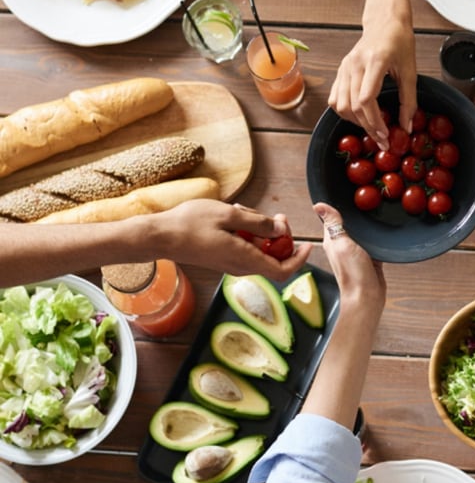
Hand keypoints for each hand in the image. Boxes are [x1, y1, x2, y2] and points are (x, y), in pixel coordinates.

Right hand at [142, 200, 310, 278]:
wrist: (159, 236)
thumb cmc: (190, 224)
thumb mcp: (230, 215)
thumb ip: (258, 223)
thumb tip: (280, 231)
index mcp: (244, 259)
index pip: (282, 271)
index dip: (299, 260)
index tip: (307, 245)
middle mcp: (240, 267)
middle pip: (273, 258)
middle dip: (280, 237)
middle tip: (276, 216)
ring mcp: (230, 264)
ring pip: (258, 250)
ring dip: (260, 231)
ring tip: (245, 211)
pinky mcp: (222, 258)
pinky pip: (244, 248)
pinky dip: (247, 233)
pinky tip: (235, 217)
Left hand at [313, 202, 384, 305]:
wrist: (367, 296)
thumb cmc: (353, 273)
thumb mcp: (342, 244)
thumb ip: (333, 225)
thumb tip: (319, 205)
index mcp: (332, 240)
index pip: (331, 218)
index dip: (336, 206)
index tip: (345, 192)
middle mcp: (342, 245)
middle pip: (348, 223)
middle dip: (354, 213)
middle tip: (365, 198)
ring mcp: (356, 251)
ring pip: (361, 232)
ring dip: (366, 224)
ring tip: (375, 210)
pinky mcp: (369, 257)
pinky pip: (372, 242)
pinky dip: (376, 236)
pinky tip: (382, 229)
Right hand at [328, 10, 417, 149]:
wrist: (385, 21)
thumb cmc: (400, 41)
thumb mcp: (411, 70)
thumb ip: (409, 100)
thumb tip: (407, 127)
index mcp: (375, 61)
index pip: (366, 98)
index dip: (375, 121)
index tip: (386, 134)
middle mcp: (355, 64)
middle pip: (353, 106)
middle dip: (368, 127)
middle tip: (382, 140)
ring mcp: (345, 67)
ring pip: (340, 104)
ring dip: (355, 122)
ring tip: (371, 129)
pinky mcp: (340, 70)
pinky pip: (335, 98)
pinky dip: (345, 112)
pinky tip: (359, 117)